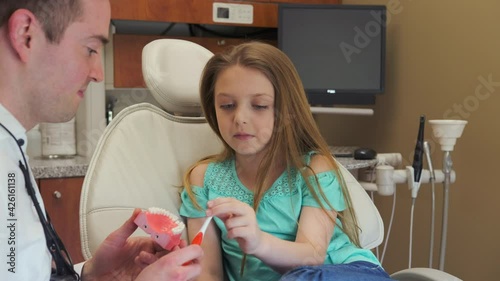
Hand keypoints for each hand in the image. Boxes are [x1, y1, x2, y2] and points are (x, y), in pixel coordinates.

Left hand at [82, 209, 202, 280]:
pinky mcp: (145, 277)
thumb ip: (129, 225)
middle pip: (168, 252)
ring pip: (163, 263)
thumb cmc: (103, 256)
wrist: (95, 275)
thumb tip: (139, 210)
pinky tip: (143, 268)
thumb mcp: (116, 238)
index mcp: (145, 243)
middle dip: (172, 250)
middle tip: (172, 249)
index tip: (173, 237)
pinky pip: (156, 275)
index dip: (170, 238)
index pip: (163, 239)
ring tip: (142, 257)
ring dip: (158, 260)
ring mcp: (147, 267)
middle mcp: (149, 255)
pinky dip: (155, 271)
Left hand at [206, 197, 262, 254]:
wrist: (256, 242)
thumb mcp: (231, 220)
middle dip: (218, 209)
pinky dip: (230, 235)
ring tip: (231, 231)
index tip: (208, 204)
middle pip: (231, 206)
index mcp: (244, 207)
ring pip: (230, 222)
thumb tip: (211, 207)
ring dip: (227, 228)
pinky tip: (232, 236)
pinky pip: (234, 231)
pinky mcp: (250, 232)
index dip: (218, 201)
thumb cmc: (242, 229)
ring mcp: (251, 221)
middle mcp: (248, 212)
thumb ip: (223, 213)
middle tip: (208, 214)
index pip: (230, 200)